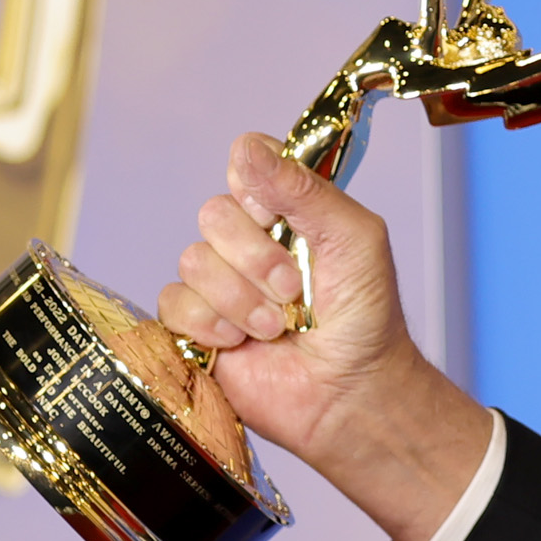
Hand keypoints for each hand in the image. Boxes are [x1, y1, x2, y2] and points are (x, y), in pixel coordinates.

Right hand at [160, 133, 492, 540]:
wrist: (351, 393)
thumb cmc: (366, 318)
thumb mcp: (355, 239)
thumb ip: (305, 188)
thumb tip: (246, 148)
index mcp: (285, 210)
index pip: (247, 163)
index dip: (258, 189)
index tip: (284, 221)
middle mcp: (247, 240)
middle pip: (214, 213)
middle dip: (257, 257)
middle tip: (293, 292)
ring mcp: (219, 282)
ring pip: (193, 260)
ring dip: (242, 299)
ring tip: (277, 327)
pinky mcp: (195, 324)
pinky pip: (174, 302)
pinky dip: (211, 323)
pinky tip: (242, 342)